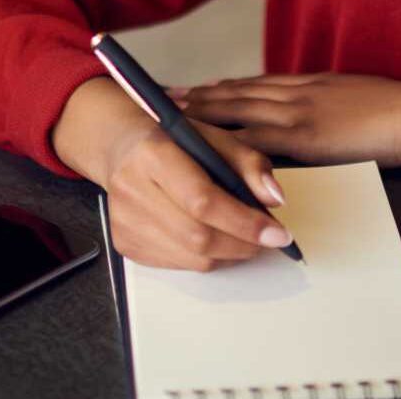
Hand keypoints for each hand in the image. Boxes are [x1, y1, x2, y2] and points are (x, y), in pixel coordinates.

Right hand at [53, 77, 292, 271]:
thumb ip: (248, 163)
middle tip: (268, 239)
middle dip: (243, 244)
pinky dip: (206, 258)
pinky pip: (178, 265)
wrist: (121, 147)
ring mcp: (124, 220)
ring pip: (191, 258)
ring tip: (245, 238)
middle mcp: (131, 189)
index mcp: (153, 153)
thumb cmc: (173, 140)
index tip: (279, 233)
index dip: (245, 222)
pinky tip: (215, 239)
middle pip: (198, 236)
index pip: (202, 200)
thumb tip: (275, 199)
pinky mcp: (124, 243)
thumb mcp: (214, 137)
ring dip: (229, 254)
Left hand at [169, 73, 400, 167]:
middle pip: (236, 92)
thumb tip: (318, 119)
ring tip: (168, 114)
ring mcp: (297, 112)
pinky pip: (254, 141)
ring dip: (199, 111)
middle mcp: (296, 92)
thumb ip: (330, 105)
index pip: (256, 83)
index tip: (197, 87)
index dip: (224, 86)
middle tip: (163, 97)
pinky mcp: (303, 136)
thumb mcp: (356, 99)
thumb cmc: (399, 111)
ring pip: (236, 109)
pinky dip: (226, 143)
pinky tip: (204, 148)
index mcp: (310, 84)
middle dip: (198, 95)